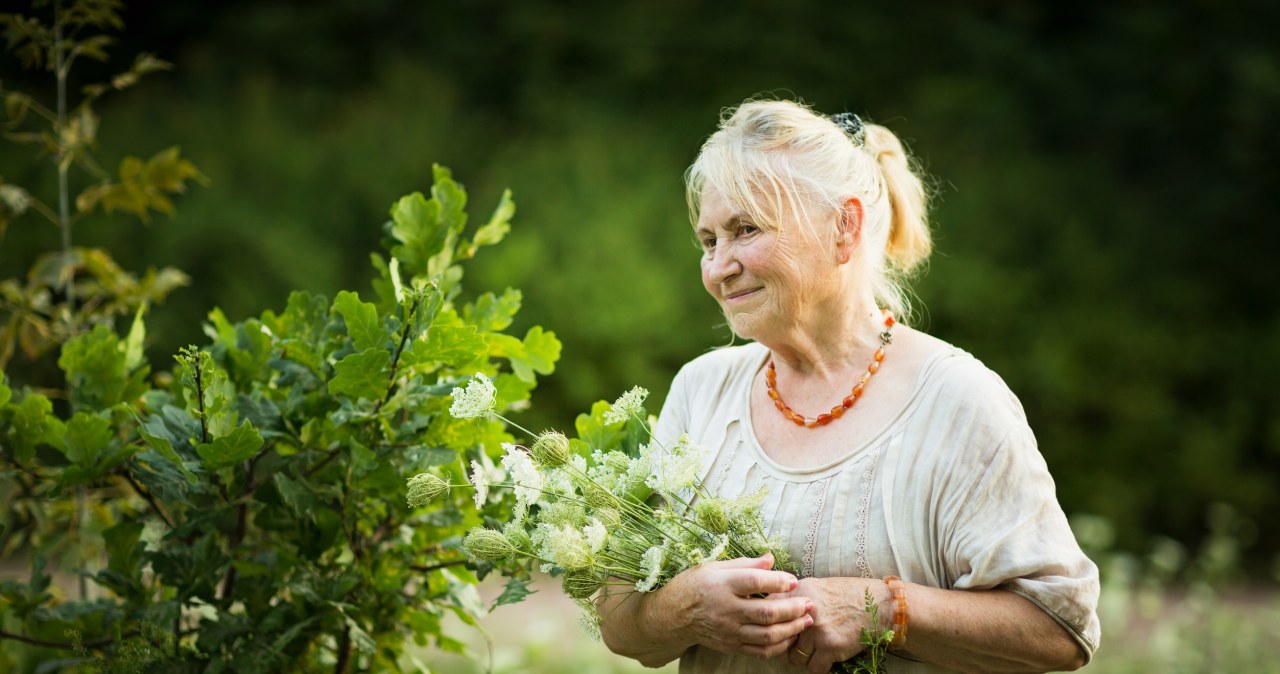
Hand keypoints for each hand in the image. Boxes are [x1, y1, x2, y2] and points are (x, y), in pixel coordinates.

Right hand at [660, 553, 815, 659]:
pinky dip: (779, 646)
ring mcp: (729, 631)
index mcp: (722, 585)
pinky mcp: (731, 645)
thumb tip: (772, 559)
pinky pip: (760, 651)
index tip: (793, 580)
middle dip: (793, 609)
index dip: (777, 581)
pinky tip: (790, 636)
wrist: (675, 615)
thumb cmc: (696, 584)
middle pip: (766, 612)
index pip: (754, 582)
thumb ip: (746, 564)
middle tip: (809, 603)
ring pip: (766, 635)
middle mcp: (726, 610)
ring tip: (807, 620)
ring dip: (792, 629)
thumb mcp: (716, 567)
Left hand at [780, 577, 885, 672]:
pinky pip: (813, 668)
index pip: (769, 613)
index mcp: (798, 591)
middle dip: (783, 645)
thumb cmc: (848, 595)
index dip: (770, 625)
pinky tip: (825, 658)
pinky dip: (818, 667)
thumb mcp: (817, 586)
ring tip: (812, 652)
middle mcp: (804, 610)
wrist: (879, 604)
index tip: (774, 631)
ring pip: (794, 656)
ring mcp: (817, 630)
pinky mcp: (831, 646)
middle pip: (778, 637)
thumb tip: (772, 614)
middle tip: (791, 647)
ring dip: (801, 658)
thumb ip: (794, 598)